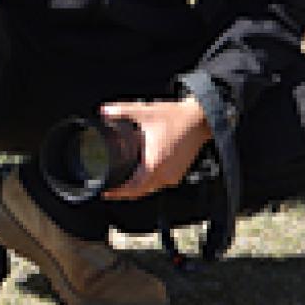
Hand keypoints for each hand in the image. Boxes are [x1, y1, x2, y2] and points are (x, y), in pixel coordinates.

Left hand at [96, 96, 214, 200]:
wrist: (200, 119)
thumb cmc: (176, 118)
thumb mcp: (144, 112)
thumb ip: (120, 111)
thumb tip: (103, 111)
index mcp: (153, 166)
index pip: (131, 189)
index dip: (117, 192)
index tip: (106, 192)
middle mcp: (164, 175)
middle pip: (140, 192)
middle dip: (125, 193)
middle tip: (111, 189)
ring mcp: (173, 176)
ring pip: (150, 189)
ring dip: (137, 188)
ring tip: (124, 182)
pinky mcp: (178, 173)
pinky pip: (160, 183)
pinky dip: (149, 182)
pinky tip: (143, 174)